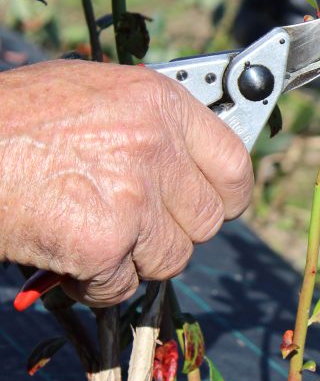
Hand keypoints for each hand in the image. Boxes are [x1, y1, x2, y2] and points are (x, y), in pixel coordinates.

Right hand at [0, 60, 253, 305]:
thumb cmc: (14, 121)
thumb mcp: (92, 94)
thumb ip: (149, 125)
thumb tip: (192, 159)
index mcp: (159, 102)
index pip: (236, 163)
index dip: (227, 193)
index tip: (218, 203)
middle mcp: (155, 145)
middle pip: (208, 219)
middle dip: (173, 231)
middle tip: (133, 224)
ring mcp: (133, 196)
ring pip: (170, 258)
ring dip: (133, 259)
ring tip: (86, 231)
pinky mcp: (104, 243)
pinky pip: (123, 286)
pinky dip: (94, 283)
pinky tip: (64, 253)